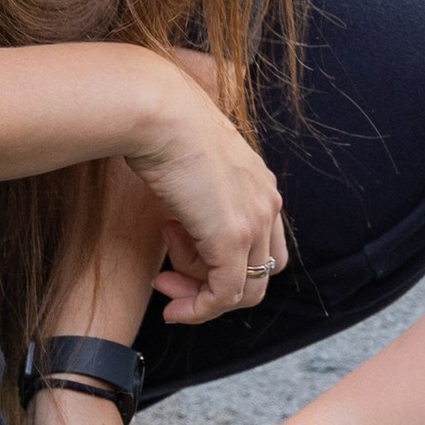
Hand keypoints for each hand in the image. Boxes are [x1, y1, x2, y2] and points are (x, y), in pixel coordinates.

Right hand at [126, 57, 287, 326]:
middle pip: (260, 274)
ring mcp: (254, 222)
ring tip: (163, 275)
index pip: (262, 246)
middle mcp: (266, 203)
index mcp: (260, 184)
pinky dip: (199, 311)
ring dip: (200, 297)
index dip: (224, 265)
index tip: (178, 262)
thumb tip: (179, 218)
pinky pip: (224, 296)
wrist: (158, 112)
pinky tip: (172, 310)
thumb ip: (198, 194)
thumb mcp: (190, 164)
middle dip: (213, 288)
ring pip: (244, 291)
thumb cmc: (161, 128)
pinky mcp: (232, 238)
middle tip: (169, 283)